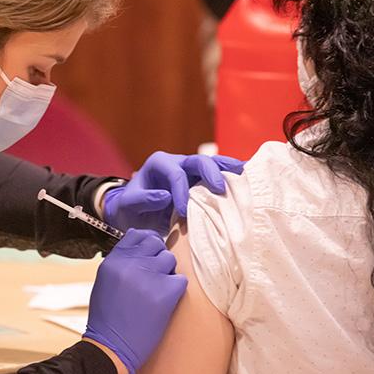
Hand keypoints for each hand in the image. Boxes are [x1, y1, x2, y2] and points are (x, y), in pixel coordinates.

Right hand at [84, 229, 187, 373]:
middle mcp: (131, 264)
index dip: (147, 241)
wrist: (111, 348)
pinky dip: (176, 289)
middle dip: (158, 256)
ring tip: (158, 289)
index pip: (137, 235)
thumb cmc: (108, 317)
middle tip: (156, 272)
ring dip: (167, 272)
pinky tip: (165, 301)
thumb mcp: (105, 281)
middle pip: (155, 243)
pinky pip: (181, 279)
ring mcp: (149, 277)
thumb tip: (140, 244)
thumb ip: (121, 261)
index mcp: (114, 261)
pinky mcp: (165, 293)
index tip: (151, 250)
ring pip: (169, 259)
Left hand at [103, 153, 244, 233]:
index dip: (181, 190)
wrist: (133, 213)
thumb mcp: (128, 206)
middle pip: (198, 161)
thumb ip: (143, 200)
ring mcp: (190, 172)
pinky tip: (245, 178)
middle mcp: (176, 163)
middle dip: (210, 173)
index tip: (182, 211)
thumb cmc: (129, 208)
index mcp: (159, 164)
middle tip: (220, 189)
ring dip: (227, 167)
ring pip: (211, 164)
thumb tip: (165, 196)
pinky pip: (216, 175)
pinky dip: (229, 175)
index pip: (175, 173)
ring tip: (244, 172)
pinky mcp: (199, 182)